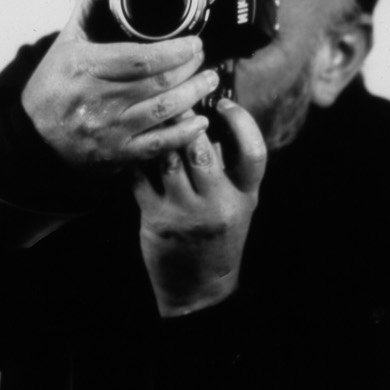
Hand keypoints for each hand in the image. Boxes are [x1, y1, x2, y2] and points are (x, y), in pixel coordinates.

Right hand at [20, 0, 222, 170]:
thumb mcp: (64, 40)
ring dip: (194, 95)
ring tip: (209, 81)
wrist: (33, 138)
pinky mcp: (118, 154)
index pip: (141, 58)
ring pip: (163, 111)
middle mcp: (99, 100)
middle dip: (189, 69)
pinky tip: (200, 122)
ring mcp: (110, 130)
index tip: (193, 43)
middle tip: (203, 59)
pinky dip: (184, 133)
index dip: (175, 51)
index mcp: (87, 68)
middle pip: (158, 82)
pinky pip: (158, 145)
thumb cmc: (51, 88)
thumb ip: (89, 5)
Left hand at [133, 99, 267, 316]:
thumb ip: (229, 169)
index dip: (242, 121)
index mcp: (245, 196)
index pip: (254, 151)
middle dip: (186, 120)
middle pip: (201, 149)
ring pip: (168, 159)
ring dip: (159, 136)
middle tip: (175, 101)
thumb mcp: (238, 205)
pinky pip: (141, 178)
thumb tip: (210, 121)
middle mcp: (218, 204)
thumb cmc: (218, 238)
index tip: (225, 103)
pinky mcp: (157, 220)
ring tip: (153, 118)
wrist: (199, 289)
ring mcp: (186, 213)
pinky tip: (136, 148)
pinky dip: (137, 160)